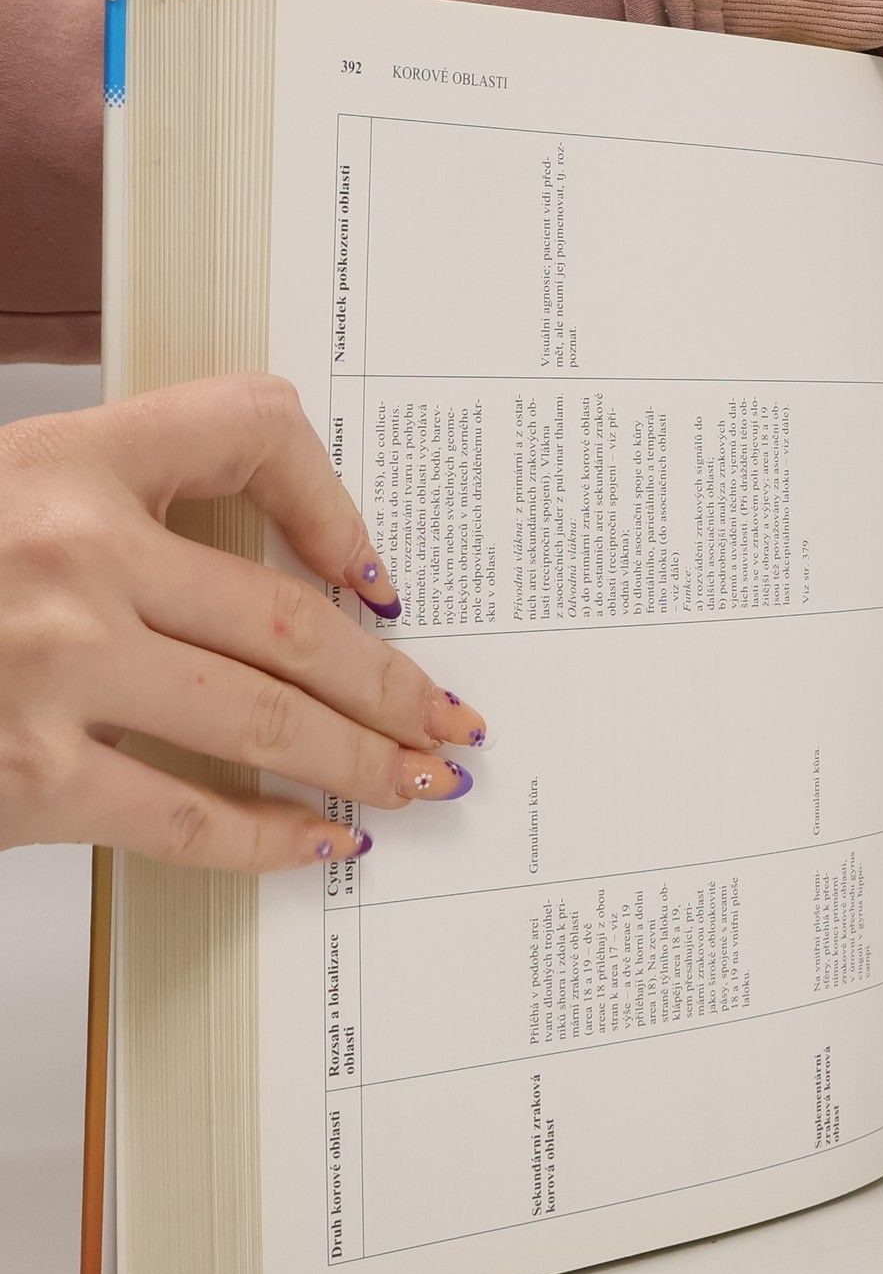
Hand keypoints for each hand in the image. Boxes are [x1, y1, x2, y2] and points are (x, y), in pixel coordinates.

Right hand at [0, 374, 486, 871]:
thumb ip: (102, 516)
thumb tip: (254, 594)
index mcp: (59, 460)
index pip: (246, 430)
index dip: (335, 503)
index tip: (383, 578)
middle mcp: (68, 552)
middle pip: (292, 620)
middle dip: (392, 682)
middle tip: (450, 718)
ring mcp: (49, 664)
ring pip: (267, 720)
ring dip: (362, 759)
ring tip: (418, 781)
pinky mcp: (25, 774)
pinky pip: (189, 816)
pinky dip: (273, 838)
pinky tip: (324, 842)